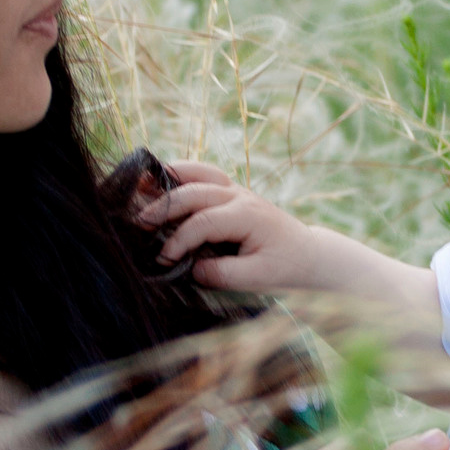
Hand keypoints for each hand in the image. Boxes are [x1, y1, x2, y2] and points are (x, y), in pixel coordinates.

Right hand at [145, 160, 335, 292]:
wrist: (309, 254)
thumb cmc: (285, 267)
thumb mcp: (258, 278)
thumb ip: (224, 274)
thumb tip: (191, 269)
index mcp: (247, 216)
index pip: (204, 222)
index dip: (180, 240)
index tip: (164, 260)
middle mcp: (240, 196)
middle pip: (195, 191)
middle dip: (165, 206)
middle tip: (140, 223)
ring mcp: (236, 191)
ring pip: (200, 172)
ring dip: (170, 176)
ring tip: (142, 184)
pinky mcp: (232, 193)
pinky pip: (203, 175)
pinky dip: (181, 174)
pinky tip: (160, 180)